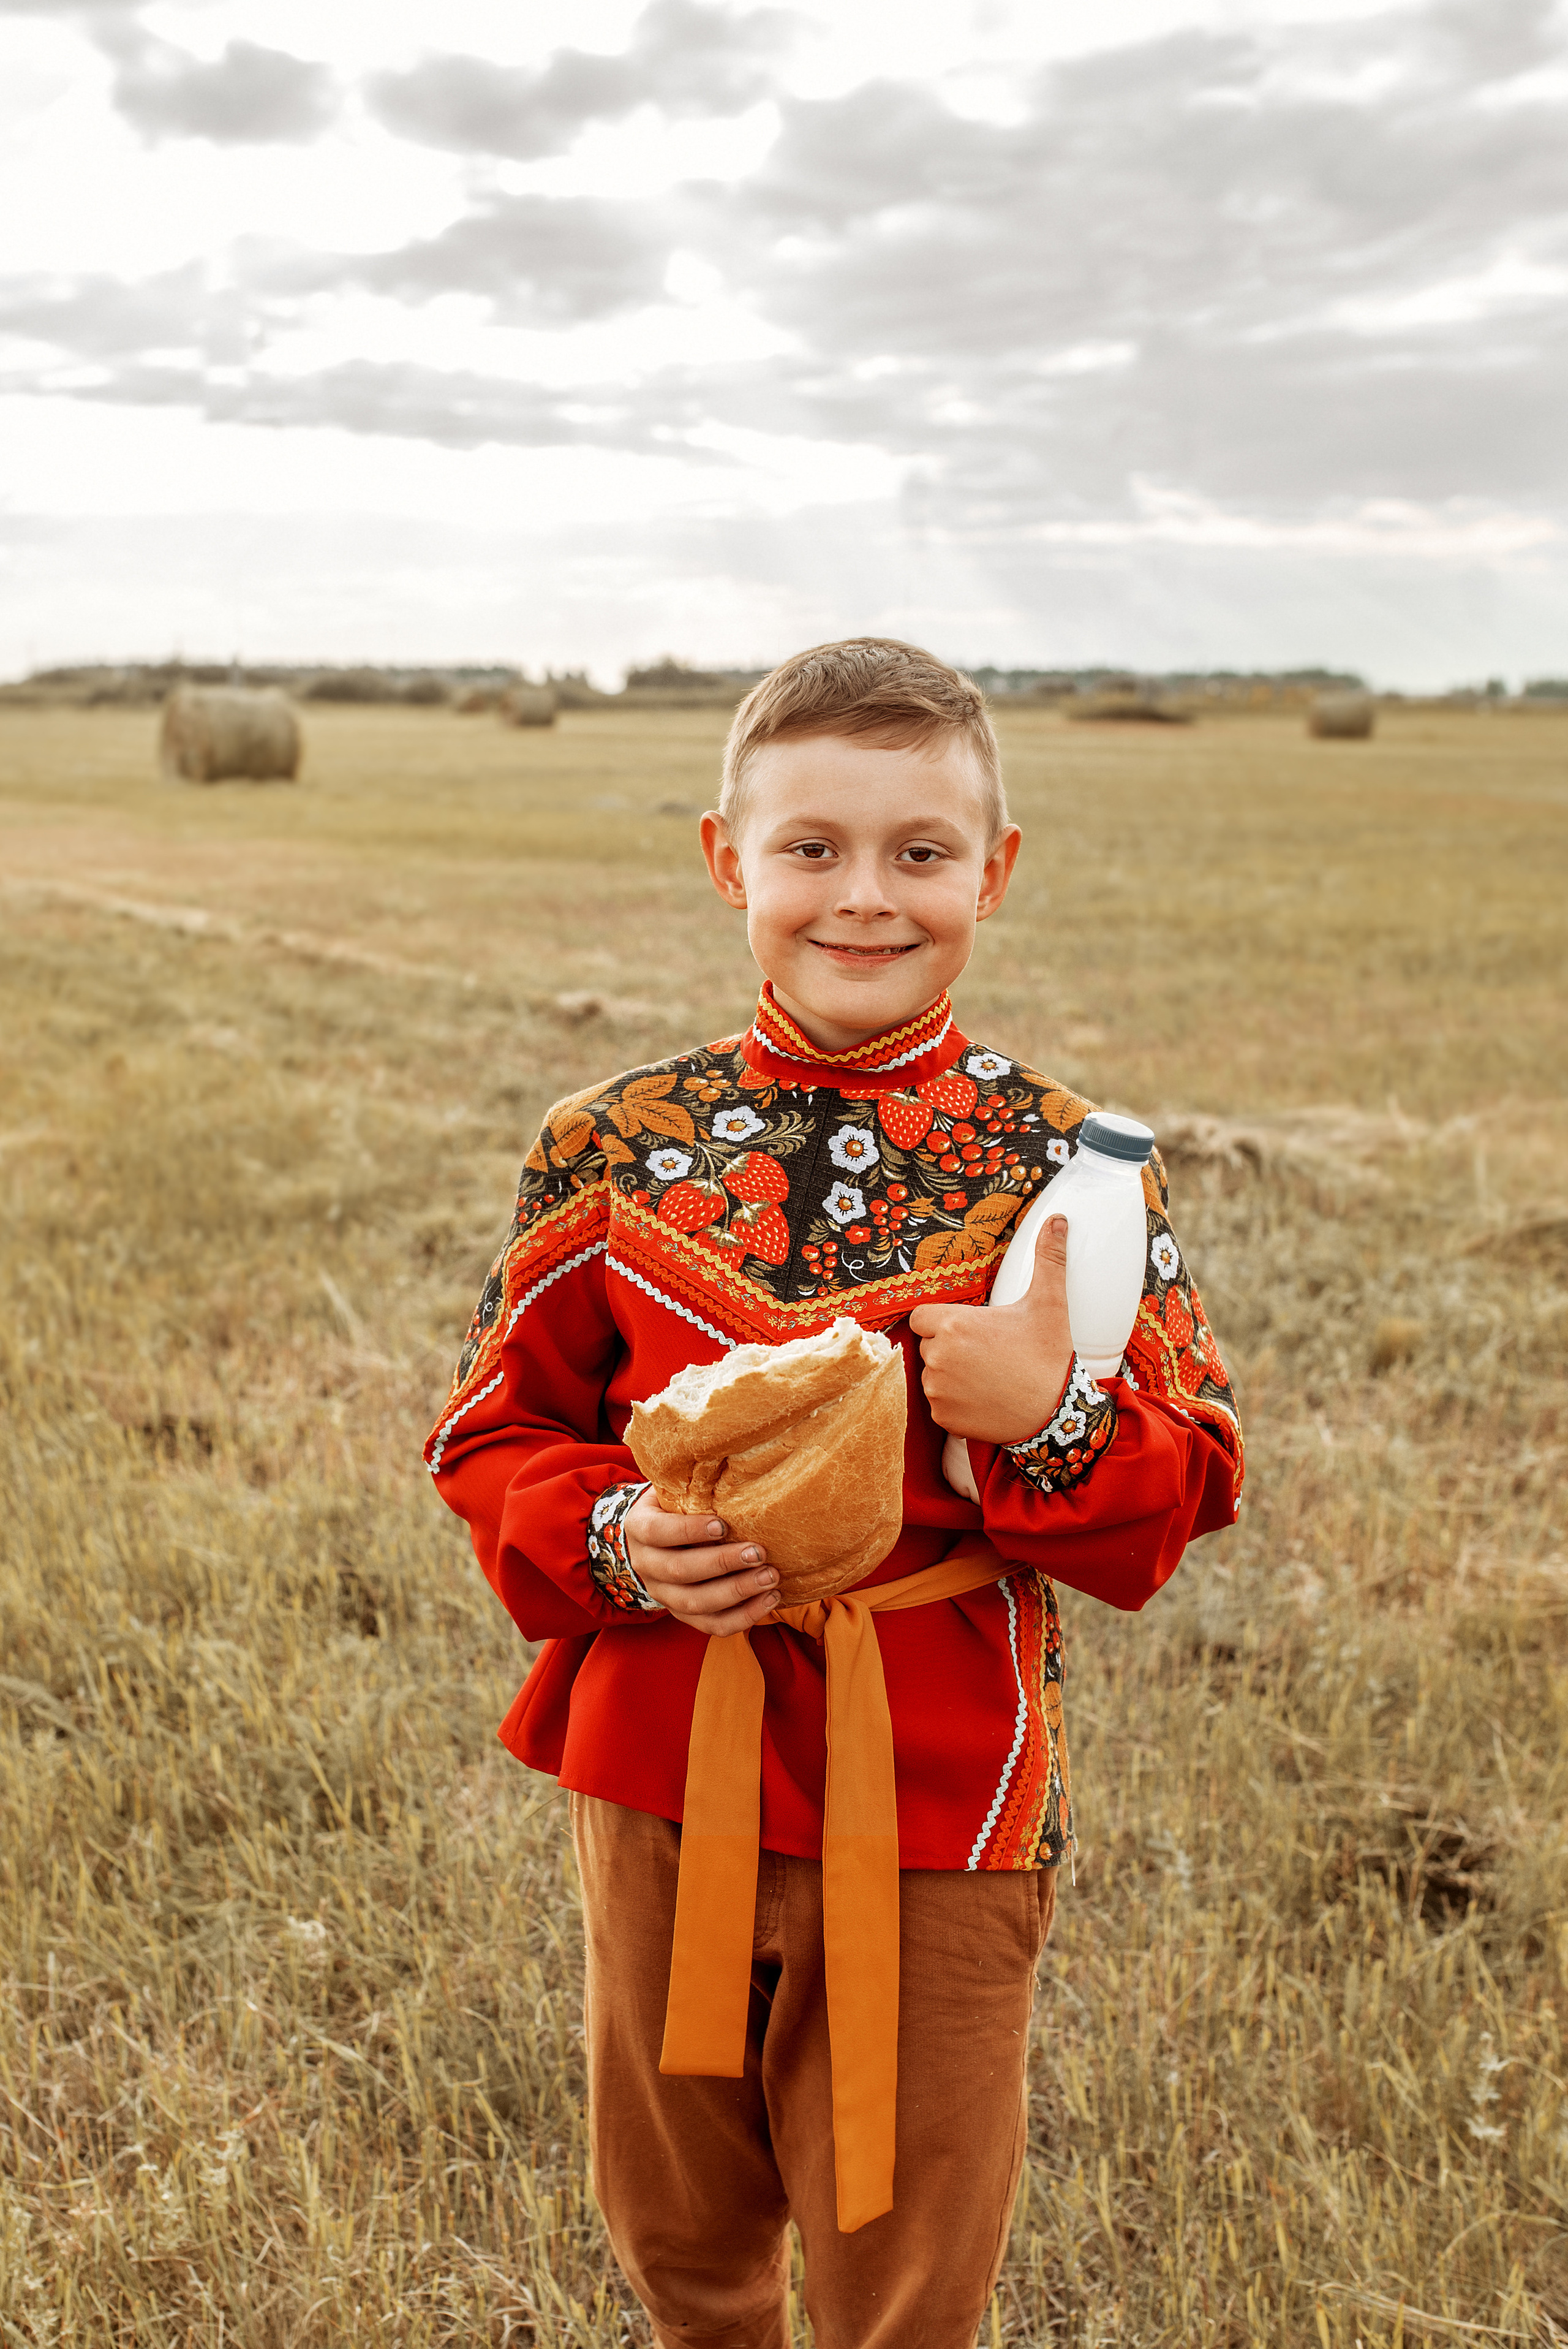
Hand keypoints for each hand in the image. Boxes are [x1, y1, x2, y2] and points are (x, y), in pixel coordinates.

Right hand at [625, 1496, 779, 1636]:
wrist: (651, 1540)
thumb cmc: (672, 1507)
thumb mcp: (671, 1490)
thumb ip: (691, 1482)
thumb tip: (731, 1454)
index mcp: (639, 1529)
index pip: (659, 1532)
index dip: (689, 1531)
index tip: (723, 1525)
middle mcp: (646, 1565)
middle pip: (680, 1571)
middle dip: (722, 1564)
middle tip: (759, 1553)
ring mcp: (663, 1594)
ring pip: (696, 1603)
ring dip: (737, 1593)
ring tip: (771, 1578)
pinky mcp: (683, 1614)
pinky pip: (712, 1625)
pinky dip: (743, 1618)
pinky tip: (771, 1600)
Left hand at [909, 1214, 1072, 1444]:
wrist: (1057, 1414)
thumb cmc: (1049, 1356)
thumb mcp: (1049, 1303)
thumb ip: (1048, 1259)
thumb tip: (1058, 1220)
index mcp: (952, 1324)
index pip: (922, 1316)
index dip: (942, 1321)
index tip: (970, 1328)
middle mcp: (937, 1356)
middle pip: (929, 1345)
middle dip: (949, 1347)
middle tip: (987, 1352)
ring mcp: (937, 1390)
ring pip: (933, 1375)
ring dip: (951, 1375)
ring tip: (987, 1376)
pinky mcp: (942, 1418)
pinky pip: (939, 1405)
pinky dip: (955, 1403)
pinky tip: (984, 1399)